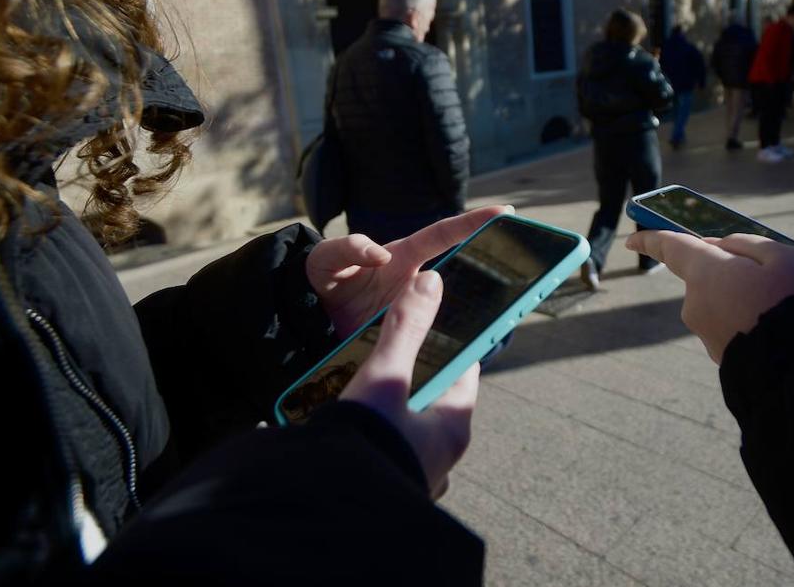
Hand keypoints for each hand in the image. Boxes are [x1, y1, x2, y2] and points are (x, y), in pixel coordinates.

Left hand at [306, 206, 511, 337]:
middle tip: (529, 270)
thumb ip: (346, 249)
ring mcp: (416, 312)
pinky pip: (435, 342)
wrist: (311, 318)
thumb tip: (379, 252)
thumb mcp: (325, 260)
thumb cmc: (323, 278)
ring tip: (506, 319)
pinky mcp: (409, 339)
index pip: (443, 235)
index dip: (472, 222)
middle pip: (464, 276)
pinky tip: (467, 360)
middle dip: (495, 272)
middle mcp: (417, 284)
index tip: (504, 213)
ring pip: (456, 312)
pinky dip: (453, 349)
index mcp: (403, 256)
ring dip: (480, 316)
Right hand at [341, 271, 478, 498]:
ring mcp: (416, 477)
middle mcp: (442, 457)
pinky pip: (387, 453)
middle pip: (434, 399)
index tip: (437, 321)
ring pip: (409, 428)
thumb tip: (431, 280)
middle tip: (388, 353)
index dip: (450, 342)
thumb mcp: (386, 376)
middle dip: (411, 375)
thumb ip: (406, 328)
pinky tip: (350, 426)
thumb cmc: (368, 443)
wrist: (329, 513)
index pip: (464, 371)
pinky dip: (373, 435)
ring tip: (362, 387)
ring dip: (389, 407)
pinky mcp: (389, 490)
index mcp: (452, 427)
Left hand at [626, 231, 793, 362]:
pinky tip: (781, 331)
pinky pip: (734, 329)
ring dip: (745, 300)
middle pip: (709, 276)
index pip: (671, 248)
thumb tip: (719, 249)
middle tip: (778, 278)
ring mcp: (707, 335)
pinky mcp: (722, 359)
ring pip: (724, 303)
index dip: (651, 240)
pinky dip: (750, 324)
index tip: (632, 240)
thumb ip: (746, 245)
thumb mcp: (784, 256)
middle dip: (733, 272)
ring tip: (788, 310)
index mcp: (706, 273)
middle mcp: (696, 305)